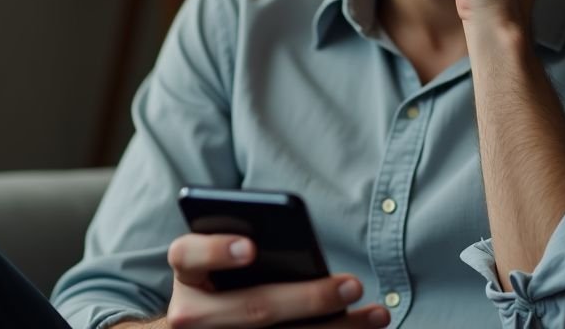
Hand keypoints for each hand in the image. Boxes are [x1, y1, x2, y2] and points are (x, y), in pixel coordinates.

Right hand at [162, 233, 389, 327]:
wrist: (205, 326)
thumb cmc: (226, 279)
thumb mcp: (225, 258)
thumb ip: (249, 244)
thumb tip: (302, 247)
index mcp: (187, 274)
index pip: (188, 254)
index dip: (216, 250)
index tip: (252, 247)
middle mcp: (192, 314)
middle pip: (253, 309)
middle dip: (309, 299)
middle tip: (354, 285)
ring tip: (377, 314)